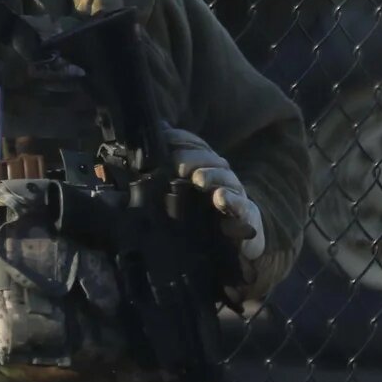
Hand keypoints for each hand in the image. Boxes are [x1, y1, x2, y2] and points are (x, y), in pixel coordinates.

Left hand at [164, 125, 266, 295]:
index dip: (180, 140)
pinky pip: (240, 204)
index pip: (194, 145)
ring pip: (224, 178)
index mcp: (205, 165)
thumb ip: (163, 179)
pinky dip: (231, 200)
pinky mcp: (245, 214)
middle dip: (192, 158)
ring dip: (211, 176)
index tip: (163, 139)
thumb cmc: (203, 215)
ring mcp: (234, 192)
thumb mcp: (182, 196)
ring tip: (198, 179)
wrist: (236, 242)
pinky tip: (220, 198)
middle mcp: (220, 174)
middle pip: (208, 159)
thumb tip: (136, 161)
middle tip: (176, 164)